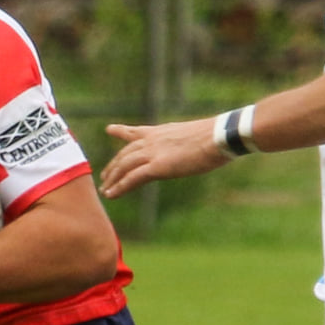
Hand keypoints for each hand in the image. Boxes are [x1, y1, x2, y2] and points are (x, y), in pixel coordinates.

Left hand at [97, 118, 229, 198]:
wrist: (220, 135)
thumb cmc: (216, 137)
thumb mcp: (194, 137)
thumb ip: (183, 143)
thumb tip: (192, 148)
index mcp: (162, 131)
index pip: (136, 131)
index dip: (121, 131)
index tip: (109, 129)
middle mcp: (152, 140)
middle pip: (125, 153)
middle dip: (113, 165)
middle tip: (104, 176)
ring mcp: (153, 152)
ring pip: (124, 166)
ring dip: (113, 179)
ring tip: (105, 190)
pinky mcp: (157, 166)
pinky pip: (132, 178)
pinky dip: (120, 187)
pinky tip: (111, 195)